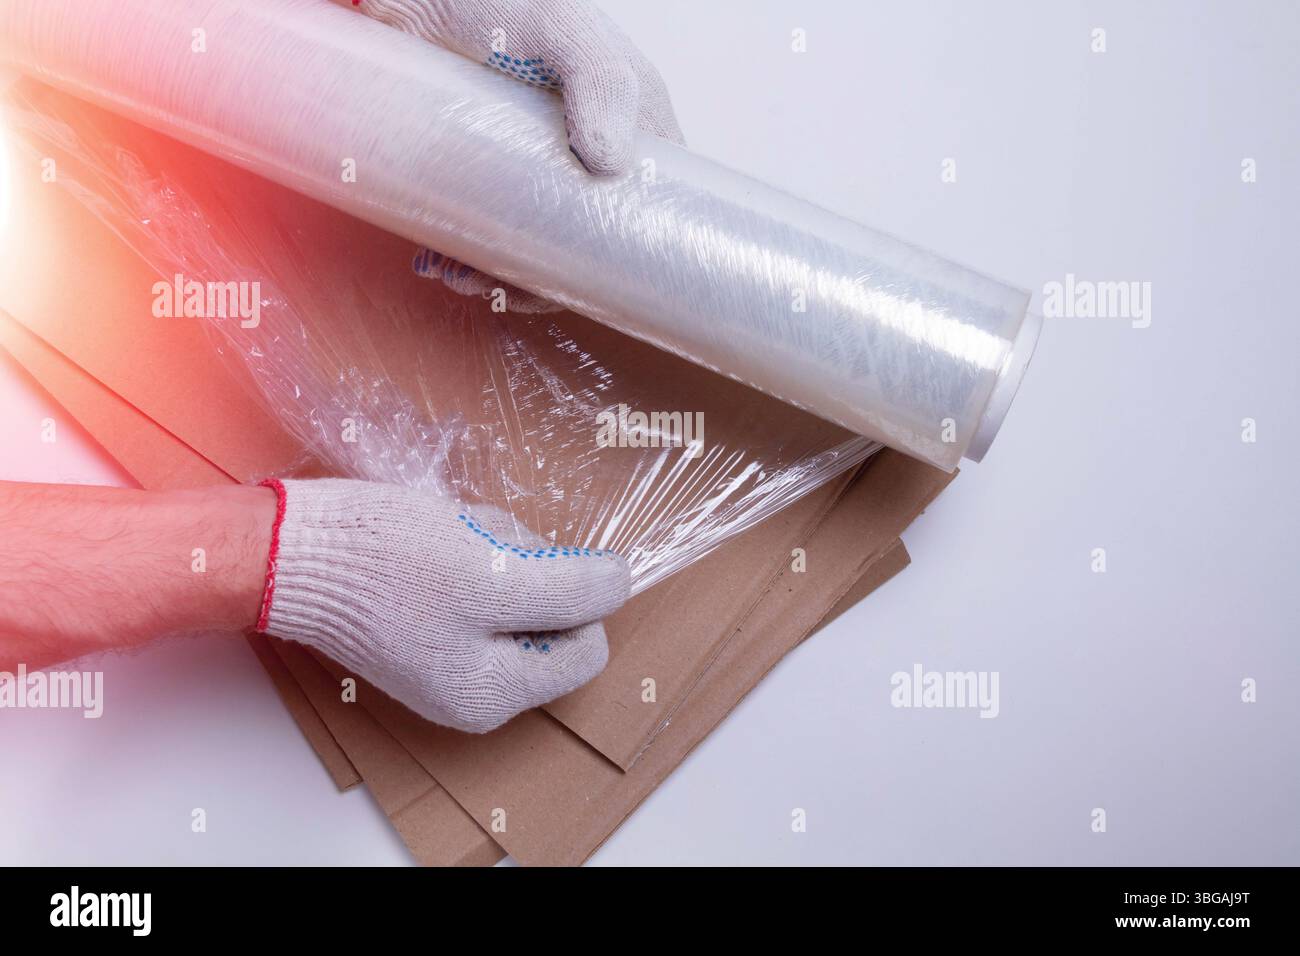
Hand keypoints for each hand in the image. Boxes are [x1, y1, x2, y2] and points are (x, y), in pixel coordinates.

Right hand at [257, 478, 629, 731]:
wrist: (290, 549)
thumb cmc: (384, 564)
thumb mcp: (492, 574)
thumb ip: (569, 591)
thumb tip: (621, 586)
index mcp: (495, 694)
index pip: (588, 645)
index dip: (572, 596)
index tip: (523, 570)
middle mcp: (476, 688)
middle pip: (553, 613)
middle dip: (526, 568)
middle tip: (476, 552)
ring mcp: (450, 655)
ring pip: (519, 587)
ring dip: (497, 549)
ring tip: (447, 542)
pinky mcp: (430, 620)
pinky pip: (482, 576)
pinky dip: (470, 547)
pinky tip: (432, 540)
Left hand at [351, 0, 684, 311]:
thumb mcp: (563, 29)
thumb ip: (600, 82)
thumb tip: (612, 165)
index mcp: (629, 119)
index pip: (655, 201)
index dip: (637, 250)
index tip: (599, 284)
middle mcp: (586, 149)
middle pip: (589, 239)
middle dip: (553, 276)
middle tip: (510, 287)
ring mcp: (531, 165)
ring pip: (535, 244)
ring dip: (503, 273)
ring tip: (461, 274)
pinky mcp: (481, 172)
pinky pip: (487, 231)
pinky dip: (468, 256)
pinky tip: (443, 261)